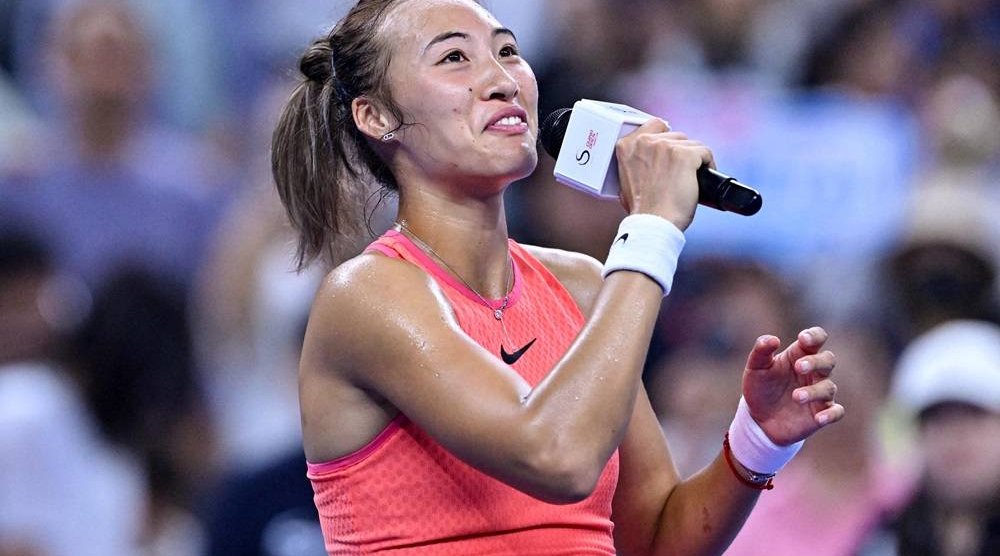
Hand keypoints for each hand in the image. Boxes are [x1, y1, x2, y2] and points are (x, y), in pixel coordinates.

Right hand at [614, 119, 709, 230]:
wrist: (653, 222)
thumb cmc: (641, 209)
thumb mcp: (625, 180)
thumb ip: (635, 163)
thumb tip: (648, 162)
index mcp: (626, 146)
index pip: (654, 125)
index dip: (665, 138)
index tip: (670, 151)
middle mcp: (644, 141)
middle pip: (675, 135)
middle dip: (680, 152)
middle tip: (680, 172)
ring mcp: (665, 146)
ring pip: (690, 144)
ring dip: (693, 159)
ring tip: (691, 178)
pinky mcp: (685, 155)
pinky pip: (705, 152)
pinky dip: (708, 165)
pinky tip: (703, 179)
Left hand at [741, 327, 844, 445]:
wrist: (758, 419)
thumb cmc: (760, 387)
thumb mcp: (755, 367)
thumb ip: (761, 350)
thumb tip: (773, 340)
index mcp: (800, 355)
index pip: (816, 338)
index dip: (814, 335)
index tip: (803, 339)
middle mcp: (815, 372)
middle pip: (828, 360)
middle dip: (816, 362)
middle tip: (799, 367)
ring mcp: (820, 392)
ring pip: (829, 387)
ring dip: (814, 391)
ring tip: (795, 396)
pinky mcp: (822, 412)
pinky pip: (836, 412)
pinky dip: (831, 414)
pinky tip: (819, 418)